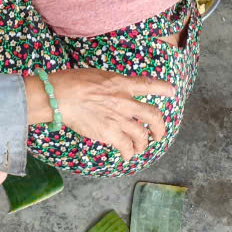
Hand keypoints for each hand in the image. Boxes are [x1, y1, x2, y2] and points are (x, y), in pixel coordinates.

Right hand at [44, 68, 174, 162]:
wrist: (60, 96)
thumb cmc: (71, 82)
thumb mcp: (96, 75)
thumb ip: (109, 84)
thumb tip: (109, 90)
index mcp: (120, 83)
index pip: (148, 85)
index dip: (162, 88)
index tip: (171, 92)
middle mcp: (125, 101)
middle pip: (153, 116)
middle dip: (159, 127)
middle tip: (158, 134)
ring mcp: (119, 119)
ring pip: (142, 136)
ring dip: (143, 145)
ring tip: (140, 148)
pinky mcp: (110, 134)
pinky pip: (126, 148)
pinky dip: (128, 154)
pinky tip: (126, 157)